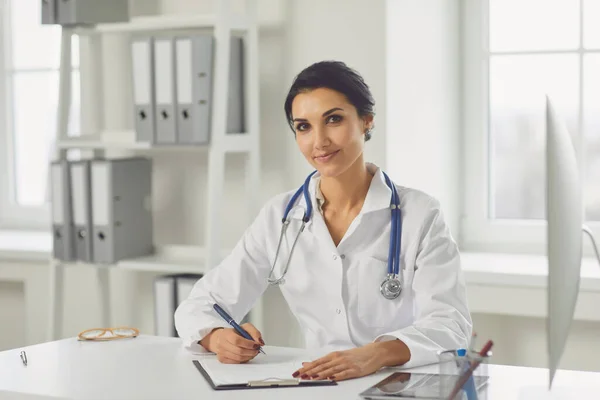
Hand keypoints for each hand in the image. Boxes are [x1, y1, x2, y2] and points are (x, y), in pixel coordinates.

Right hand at [200, 323, 264, 363]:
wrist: (222, 338)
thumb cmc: (235, 333)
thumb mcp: (245, 327)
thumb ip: (254, 332)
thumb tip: (260, 342)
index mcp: (226, 333)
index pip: (237, 340)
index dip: (248, 344)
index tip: (256, 344)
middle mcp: (222, 343)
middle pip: (239, 351)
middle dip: (251, 351)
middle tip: (257, 350)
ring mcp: (221, 352)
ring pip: (238, 358)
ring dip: (249, 356)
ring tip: (253, 352)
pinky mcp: (222, 359)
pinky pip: (236, 363)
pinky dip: (243, 360)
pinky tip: (246, 356)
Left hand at [292, 340, 409, 381]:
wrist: (374, 352)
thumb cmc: (355, 355)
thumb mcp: (338, 356)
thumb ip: (323, 362)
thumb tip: (307, 364)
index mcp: (333, 355)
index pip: (317, 362)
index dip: (306, 368)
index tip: (297, 372)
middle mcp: (338, 359)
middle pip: (321, 366)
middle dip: (309, 372)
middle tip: (300, 376)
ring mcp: (346, 364)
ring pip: (331, 370)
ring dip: (320, 375)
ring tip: (311, 378)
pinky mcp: (355, 370)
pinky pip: (344, 374)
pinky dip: (337, 376)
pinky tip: (331, 378)